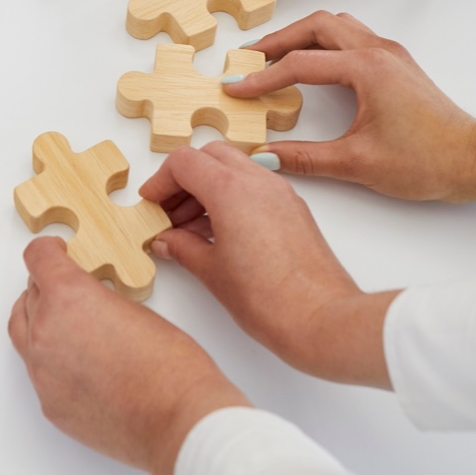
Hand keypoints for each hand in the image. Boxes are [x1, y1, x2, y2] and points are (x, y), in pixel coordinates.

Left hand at [8, 237, 249, 472]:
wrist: (177, 420)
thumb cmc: (171, 366)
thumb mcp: (134, 308)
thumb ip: (97, 300)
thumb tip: (87, 304)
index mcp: (67, 297)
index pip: (38, 258)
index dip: (48, 252)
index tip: (55, 254)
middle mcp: (45, 331)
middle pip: (30, 294)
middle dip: (47, 287)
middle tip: (67, 289)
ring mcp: (42, 372)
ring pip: (23, 332)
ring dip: (40, 321)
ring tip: (66, 324)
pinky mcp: (49, 402)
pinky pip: (38, 372)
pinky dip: (50, 361)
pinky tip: (77, 365)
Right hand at [139, 143, 396, 387]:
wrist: (323, 320)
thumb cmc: (270, 299)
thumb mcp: (211, 272)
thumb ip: (182, 247)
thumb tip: (166, 239)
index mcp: (232, 190)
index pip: (184, 162)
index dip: (161, 181)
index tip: (152, 204)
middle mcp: (259, 182)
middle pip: (210, 155)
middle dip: (184, 179)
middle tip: (169, 213)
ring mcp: (281, 194)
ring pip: (235, 168)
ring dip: (208, 188)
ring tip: (191, 230)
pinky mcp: (295, 210)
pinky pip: (256, 188)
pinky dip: (232, 198)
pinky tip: (220, 235)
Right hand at [227, 11, 475, 200]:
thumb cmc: (428, 161)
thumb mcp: (356, 163)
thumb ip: (304, 158)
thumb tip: (264, 156)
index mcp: (365, 68)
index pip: (299, 64)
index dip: (262, 77)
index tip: (236, 88)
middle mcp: (378, 52)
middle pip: (316, 26)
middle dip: (278, 39)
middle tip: (249, 59)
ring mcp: (390, 55)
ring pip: (336, 26)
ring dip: (302, 36)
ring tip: (275, 57)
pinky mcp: (396, 65)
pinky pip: (352, 37)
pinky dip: (324, 43)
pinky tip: (312, 66)